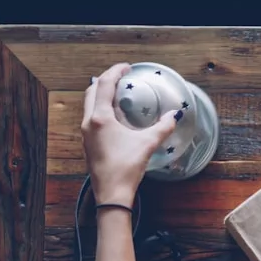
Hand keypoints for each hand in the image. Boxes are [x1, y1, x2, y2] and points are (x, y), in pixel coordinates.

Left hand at [81, 63, 178, 206]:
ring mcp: (86, 133)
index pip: (104, 85)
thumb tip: (175, 116)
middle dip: (105, 80)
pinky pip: (92, 117)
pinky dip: (100, 108)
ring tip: (117, 93)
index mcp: (100, 118)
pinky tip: (114, 116)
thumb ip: (163, 127)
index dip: (115, 72)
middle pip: (92, 91)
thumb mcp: (147, 144)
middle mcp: (89, 122)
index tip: (126, 67)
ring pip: (89, 104)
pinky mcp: (88, 143)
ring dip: (101, 94)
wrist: (111, 193)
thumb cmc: (126, 168)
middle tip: (121, 77)